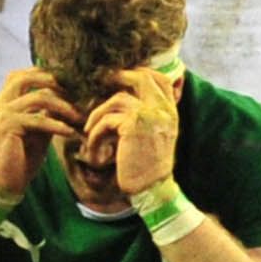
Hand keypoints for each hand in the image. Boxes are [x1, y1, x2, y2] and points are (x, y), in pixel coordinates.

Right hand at [0, 68, 81, 195]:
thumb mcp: (34, 133)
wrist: (0, 186)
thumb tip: (66, 102)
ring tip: (77, 117)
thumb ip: (44, 115)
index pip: (19, 77)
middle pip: (25, 77)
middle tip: (74, 94)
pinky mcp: (6, 126)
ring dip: (62, 105)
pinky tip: (70, 133)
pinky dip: (58, 125)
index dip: (43, 76)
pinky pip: (39, 118)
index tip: (66, 86)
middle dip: (53, 82)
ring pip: (37, 96)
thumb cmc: (17, 162)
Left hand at [82, 68, 179, 194]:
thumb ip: (145, 117)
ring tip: (90, 132)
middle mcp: (163, 109)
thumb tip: (124, 101)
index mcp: (170, 111)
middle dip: (118, 76)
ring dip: (98, 116)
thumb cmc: (147, 166)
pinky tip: (92, 150)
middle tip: (100, 81)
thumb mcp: (151, 136)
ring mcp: (150, 115)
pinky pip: (107, 120)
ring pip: (117, 100)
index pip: (160, 79)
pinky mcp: (133, 125)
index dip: (139, 73)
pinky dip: (95, 135)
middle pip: (142, 78)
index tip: (120, 77)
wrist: (152, 188)